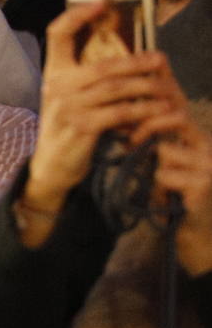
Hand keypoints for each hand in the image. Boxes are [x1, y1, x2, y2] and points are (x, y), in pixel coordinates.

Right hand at [25, 1, 177, 210]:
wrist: (52, 166)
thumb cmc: (67, 128)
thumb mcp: (68, 97)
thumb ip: (85, 77)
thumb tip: (118, 53)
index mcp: (53, 72)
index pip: (58, 33)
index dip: (79, 14)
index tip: (103, 1)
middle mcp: (57, 85)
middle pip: (102, 64)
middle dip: (136, 60)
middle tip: (161, 58)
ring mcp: (68, 106)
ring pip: (115, 88)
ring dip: (146, 86)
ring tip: (167, 86)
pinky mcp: (82, 126)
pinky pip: (120, 112)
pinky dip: (144, 110)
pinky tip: (160, 109)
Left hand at [130, 92, 211, 275]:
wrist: (198, 234)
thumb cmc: (176, 199)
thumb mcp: (164, 167)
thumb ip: (152, 145)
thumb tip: (125, 124)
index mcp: (202, 141)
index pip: (182, 108)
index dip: (161, 97)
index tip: (141, 93)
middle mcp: (210, 149)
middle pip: (177, 118)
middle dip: (149, 127)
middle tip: (130, 142)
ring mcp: (210, 166)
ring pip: (165, 151)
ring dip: (155, 168)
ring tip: (165, 186)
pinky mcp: (204, 184)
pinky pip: (164, 175)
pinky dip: (159, 187)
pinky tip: (171, 199)